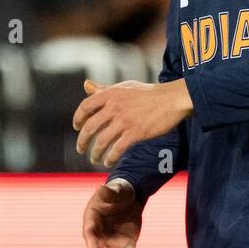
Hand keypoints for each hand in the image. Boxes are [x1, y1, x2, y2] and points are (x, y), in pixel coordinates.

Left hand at [72, 78, 191, 168]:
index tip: (77, 128)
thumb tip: (86, 85)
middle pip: (90, 127)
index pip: (85, 106)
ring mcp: (125, 120)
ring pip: (102, 141)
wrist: (172, 99)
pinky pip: (117, 149)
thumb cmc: (148, 93)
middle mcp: (115, 106)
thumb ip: (104, 89)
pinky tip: (109, 162)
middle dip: (82, 141)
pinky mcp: (136, 133)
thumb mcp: (124, 87)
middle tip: (80, 149)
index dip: (78, 118)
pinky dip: (110, 158)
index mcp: (111, 94)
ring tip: (94, 159)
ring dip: (95, 153)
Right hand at [81, 180, 142, 247]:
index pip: (90, 233)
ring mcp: (113, 242)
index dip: (91, 242)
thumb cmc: (118, 191)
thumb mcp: (115, 189)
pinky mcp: (126, 245)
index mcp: (92, 220)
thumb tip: (103, 188)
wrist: (130, 197)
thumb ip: (109, 192)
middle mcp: (100, 235)